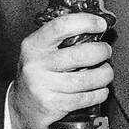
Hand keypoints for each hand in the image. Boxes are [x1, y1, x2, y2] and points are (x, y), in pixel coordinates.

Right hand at [8, 13, 111, 128]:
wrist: (22, 106)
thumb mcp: (41, 51)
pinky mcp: (54, 104)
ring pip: (86, 79)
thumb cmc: (38, 73)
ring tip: (105, 72)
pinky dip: (100, 93)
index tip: (101, 24)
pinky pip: (86, 98)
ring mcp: (44, 86)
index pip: (61, 27)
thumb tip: (97, 24)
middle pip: (79, 55)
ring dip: (104, 74)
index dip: (85, 22)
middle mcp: (36, 64)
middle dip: (101, 51)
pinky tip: (100, 89)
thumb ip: (63, 37)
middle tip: (106, 51)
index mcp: (34, 45)